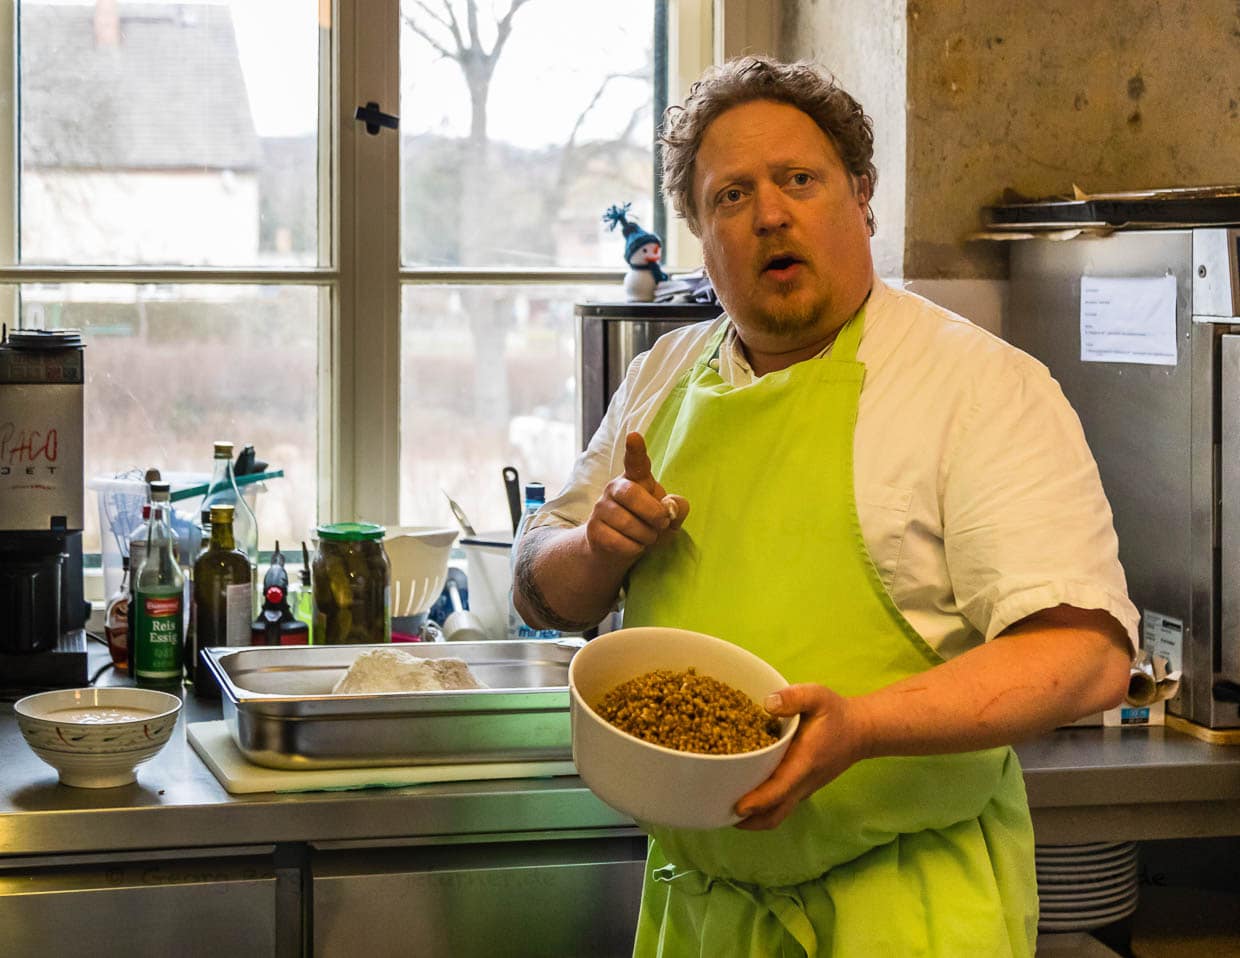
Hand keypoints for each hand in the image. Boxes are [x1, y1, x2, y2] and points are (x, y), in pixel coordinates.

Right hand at [585, 432, 689, 560]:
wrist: (618, 549)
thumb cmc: (648, 525)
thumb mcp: (670, 517)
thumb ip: (677, 507)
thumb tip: (669, 506)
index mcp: (636, 479)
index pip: (635, 461)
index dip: (635, 449)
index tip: (634, 436)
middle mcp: (615, 488)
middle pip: (631, 494)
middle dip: (653, 513)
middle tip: (662, 524)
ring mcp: (601, 508)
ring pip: (628, 524)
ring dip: (646, 537)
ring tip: (647, 537)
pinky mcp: (593, 530)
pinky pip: (620, 543)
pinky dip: (634, 549)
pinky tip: (632, 545)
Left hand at [733, 683, 870, 830]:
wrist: (861, 731)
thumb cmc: (837, 714)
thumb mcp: (818, 696)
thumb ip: (794, 697)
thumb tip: (767, 704)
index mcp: (805, 762)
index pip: (780, 789)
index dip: (758, 801)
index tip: (737, 807)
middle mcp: (803, 782)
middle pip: (775, 814)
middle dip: (749, 820)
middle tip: (720, 812)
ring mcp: (804, 789)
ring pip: (777, 814)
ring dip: (753, 818)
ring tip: (726, 808)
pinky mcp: (803, 788)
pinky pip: (781, 805)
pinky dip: (763, 807)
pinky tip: (746, 792)